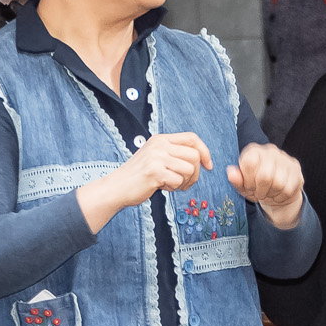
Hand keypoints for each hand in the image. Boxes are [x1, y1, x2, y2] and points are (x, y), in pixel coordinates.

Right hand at [78, 132, 214, 230]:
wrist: (117, 187)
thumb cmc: (139, 176)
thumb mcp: (156, 157)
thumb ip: (174, 154)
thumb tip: (202, 159)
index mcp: (161, 139)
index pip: (192, 137)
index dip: (204, 151)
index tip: (208, 165)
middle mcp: (159, 145)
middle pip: (194, 155)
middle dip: (195, 174)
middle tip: (184, 183)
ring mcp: (156, 157)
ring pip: (189, 169)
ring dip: (184, 182)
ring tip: (170, 185)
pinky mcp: (154, 172)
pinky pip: (178, 181)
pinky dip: (174, 188)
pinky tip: (161, 187)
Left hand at [228, 142, 306, 229]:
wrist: (277, 192)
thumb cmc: (257, 187)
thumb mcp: (243, 186)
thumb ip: (236, 180)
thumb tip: (231, 173)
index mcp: (254, 151)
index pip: (249, 162)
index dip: (248, 180)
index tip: (248, 186)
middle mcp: (270, 150)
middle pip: (265, 176)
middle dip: (260, 190)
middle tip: (259, 193)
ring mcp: (285, 158)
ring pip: (278, 183)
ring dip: (271, 194)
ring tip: (269, 193)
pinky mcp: (295, 168)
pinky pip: (288, 188)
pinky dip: (281, 197)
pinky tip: (278, 194)